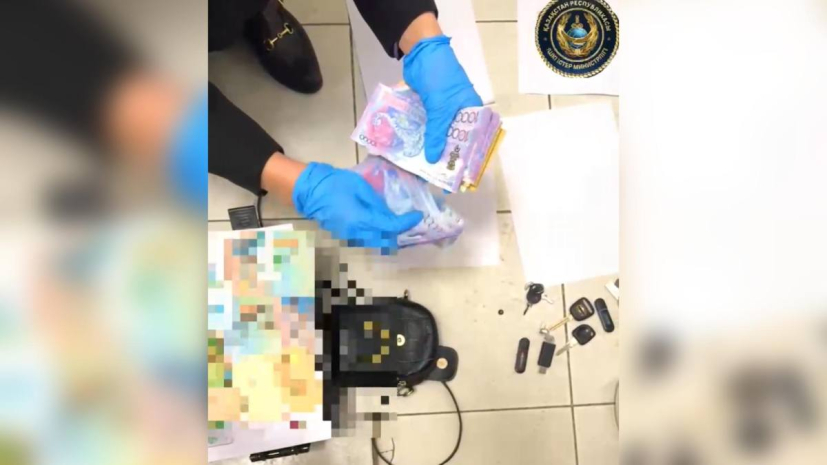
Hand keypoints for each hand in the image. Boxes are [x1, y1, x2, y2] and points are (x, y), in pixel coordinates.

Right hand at [292, 162, 423, 249]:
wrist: (310, 191)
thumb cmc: (335, 184)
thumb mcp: (360, 187)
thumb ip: (376, 202)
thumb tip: (389, 213)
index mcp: (361, 219)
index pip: (390, 226)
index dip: (406, 222)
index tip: (417, 216)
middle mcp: (356, 232)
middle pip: (384, 239)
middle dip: (398, 232)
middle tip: (408, 219)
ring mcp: (349, 236)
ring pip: (375, 241)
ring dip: (387, 234)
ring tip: (397, 221)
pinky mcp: (345, 234)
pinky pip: (366, 237)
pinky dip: (377, 233)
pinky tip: (381, 222)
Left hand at [402, 35, 482, 163]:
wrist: (422, 53)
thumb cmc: (440, 78)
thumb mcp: (440, 108)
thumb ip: (436, 133)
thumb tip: (432, 159)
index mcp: (472, 110)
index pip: (474, 139)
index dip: (467, 156)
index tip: (458, 175)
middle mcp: (461, 112)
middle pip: (456, 138)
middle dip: (447, 154)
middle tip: (438, 176)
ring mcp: (444, 110)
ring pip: (440, 133)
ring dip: (433, 146)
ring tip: (424, 167)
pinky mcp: (430, 107)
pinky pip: (428, 125)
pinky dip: (423, 135)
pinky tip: (415, 150)